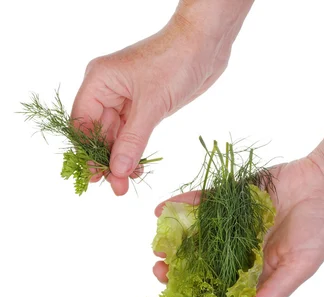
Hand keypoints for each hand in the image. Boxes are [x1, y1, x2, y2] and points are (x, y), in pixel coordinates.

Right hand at [71, 15, 231, 195]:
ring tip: (125, 185)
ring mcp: (125, 100)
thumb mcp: (152, 105)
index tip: (96, 177)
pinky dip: (133, 153)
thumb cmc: (175, 62)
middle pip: (97, 134)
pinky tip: (137, 170)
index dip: (87, 152)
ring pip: (115, 138)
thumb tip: (117, 171)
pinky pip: (131, 135)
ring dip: (120, 161)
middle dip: (106, 162)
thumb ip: (133, 140)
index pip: (82, 122)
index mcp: (99, 81)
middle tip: (117, 189)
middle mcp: (107, 91)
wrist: (205, 44)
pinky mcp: (143, 107)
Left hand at [153, 151, 323, 296]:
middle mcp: (236, 250)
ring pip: (196, 234)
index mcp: (251, 272)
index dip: (195, 296)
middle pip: (200, 263)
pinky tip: (162, 209)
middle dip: (178, 269)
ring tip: (157, 244)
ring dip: (174, 240)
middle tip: (160, 270)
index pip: (218, 289)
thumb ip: (273, 293)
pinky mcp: (230, 197)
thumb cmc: (320, 232)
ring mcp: (231, 223)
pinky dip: (182, 204)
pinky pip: (202, 201)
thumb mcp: (299, 267)